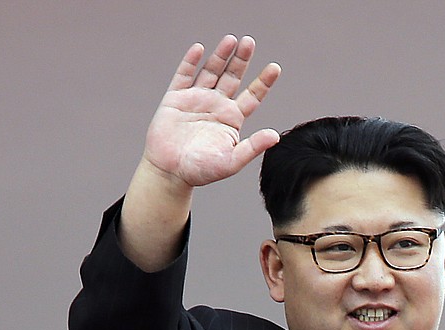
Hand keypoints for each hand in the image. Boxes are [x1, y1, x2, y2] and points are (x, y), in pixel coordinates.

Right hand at [141, 35, 280, 187]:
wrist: (169, 173)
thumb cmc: (201, 171)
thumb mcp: (231, 162)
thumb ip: (252, 147)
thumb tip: (275, 136)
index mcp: (232, 119)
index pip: (252, 96)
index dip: (263, 81)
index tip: (275, 68)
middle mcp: (216, 105)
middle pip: (233, 77)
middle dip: (241, 59)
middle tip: (249, 42)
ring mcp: (196, 100)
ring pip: (211, 71)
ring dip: (220, 56)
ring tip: (231, 40)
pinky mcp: (175, 99)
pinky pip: (184, 76)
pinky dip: (190, 62)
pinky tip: (199, 49)